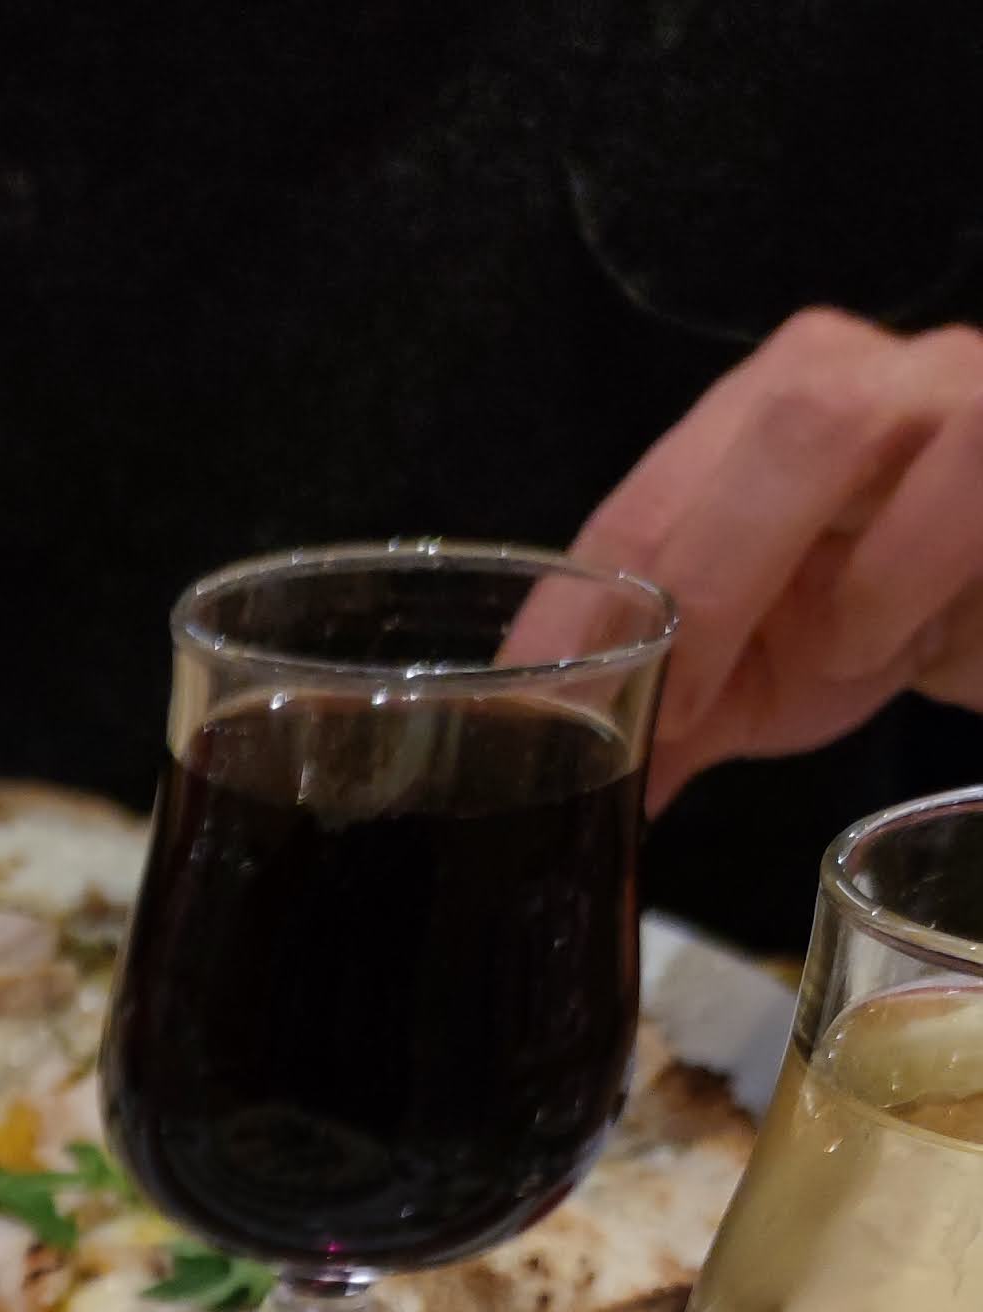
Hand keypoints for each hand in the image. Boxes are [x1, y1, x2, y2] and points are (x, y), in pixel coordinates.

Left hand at [574, 307, 982, 807]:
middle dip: (677, 579)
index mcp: (758, 421)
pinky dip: (896, 576)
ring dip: (784, 566)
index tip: (528, 708)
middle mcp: (852, 372)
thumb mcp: (767, 680)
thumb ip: (669, 714)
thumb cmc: (902, 620)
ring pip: (834, 426)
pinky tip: (887, 643)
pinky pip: (956, 479)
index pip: (644, 496)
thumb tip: (566, 782)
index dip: (577, 604)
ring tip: (813, 662)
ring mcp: (947, 388)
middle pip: (738, 435)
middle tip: (661, 709)